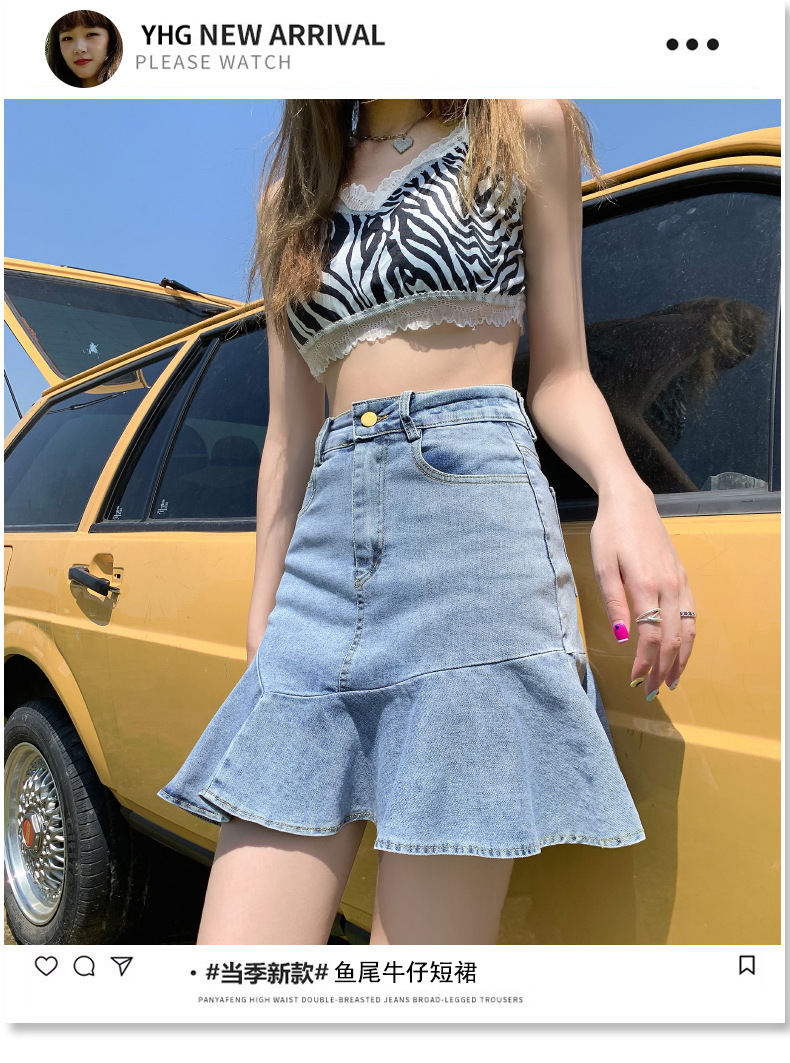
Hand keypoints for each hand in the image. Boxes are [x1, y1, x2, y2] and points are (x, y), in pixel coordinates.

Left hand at [589, 480, 696, 698]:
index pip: (650, 636)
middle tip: (651, 691)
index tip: (635, 680)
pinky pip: (692, 615)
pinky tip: (681, 651)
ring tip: (670, 680)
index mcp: (645, 585)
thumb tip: (623, 637)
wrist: (631, 503)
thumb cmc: (610, 534)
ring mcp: (680, 582)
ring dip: (680, 659)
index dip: (645, 662)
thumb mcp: (602, 566)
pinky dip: (688, 639)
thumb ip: (613, 603)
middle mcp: (669, 587)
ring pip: (688, 630)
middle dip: (662, 669)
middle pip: (672, 639)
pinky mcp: (683, 578)